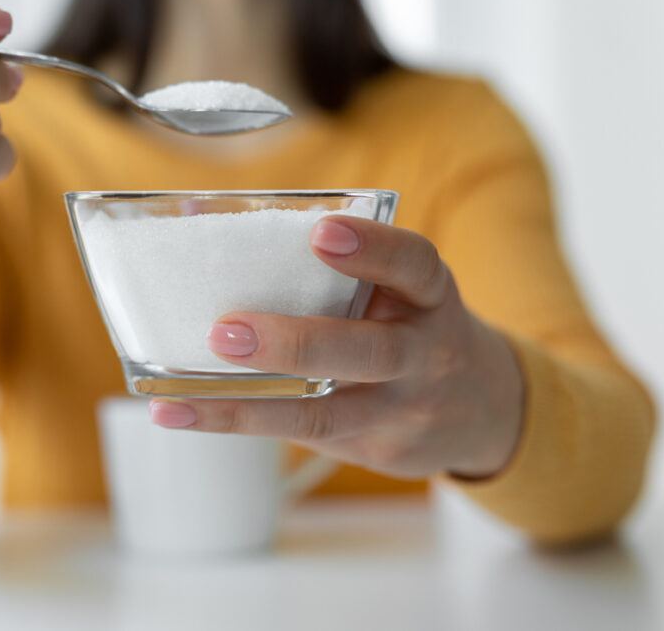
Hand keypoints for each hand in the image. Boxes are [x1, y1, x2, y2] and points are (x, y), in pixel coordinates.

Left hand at [149, 215, 525, 478]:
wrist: (482, 408)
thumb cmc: (408, 323)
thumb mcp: (395, 285)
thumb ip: (323, 260)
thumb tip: (198, 212)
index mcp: (430, 296)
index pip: (414, 264)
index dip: (373, 248)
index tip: (321, 231)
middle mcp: (425, 354)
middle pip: (368, 352)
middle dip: (295, 343)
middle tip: (227, 331)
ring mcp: (403, 410)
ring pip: (327, 413)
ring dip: (248, 406)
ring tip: (181, 397)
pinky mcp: (378, 451)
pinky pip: (306, 436)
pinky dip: (243, 421)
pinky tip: (184, 412)